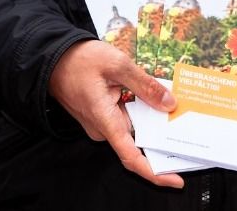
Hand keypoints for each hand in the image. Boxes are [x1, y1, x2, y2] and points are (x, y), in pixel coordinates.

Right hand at [47, 39, 183, 189]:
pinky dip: (140, 113)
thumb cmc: (79, 60)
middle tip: (184, 128)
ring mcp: (100, 123)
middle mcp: (102, 128)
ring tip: (171, 106)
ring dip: (151, 121)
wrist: (52, 56)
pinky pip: (124, 119)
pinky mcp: (100, 115)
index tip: (176, 180)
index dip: (155, 173)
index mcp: (105, 120)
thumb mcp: (117, 64)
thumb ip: (145, 85)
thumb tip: (169, 103)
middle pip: (136, 143)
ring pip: (132, 129)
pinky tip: (153, 99)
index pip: (131, 157)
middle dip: (160, 139)